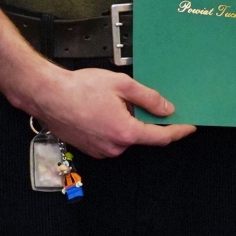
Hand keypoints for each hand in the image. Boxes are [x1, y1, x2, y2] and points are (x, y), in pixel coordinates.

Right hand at [25, 64, 193, 157]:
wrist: (46, 95)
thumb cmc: (79, 88)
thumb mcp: (122, 85)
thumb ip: (148, 98)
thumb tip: (166, 110)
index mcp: (125, 132)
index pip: (160, 137)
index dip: (177, 131)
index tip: (189, 127)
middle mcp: (114, 147)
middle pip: (141, 135)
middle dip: (142, 119)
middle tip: (131, 99)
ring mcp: (100, 151)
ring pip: (124, 137)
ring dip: (125, 122)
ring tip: (108, 101)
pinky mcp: (90, 149)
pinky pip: (110, 139)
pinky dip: (112, 127)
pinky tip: (100, 110)